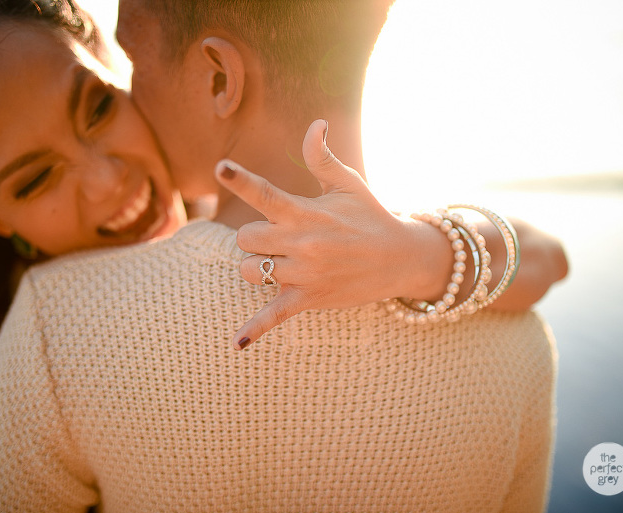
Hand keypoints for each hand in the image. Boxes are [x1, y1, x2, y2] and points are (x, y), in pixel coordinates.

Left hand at [215, 120, 450, 349]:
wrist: (401, 258)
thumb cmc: (370, 216)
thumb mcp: (348, 185)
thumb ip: (323, 158)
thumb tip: (314, 123)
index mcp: (305, 212)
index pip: (265, 193)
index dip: (241, 179)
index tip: (221, 168)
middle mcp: (300, 243)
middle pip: (245, 238)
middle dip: (253, 236)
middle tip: (275, 236)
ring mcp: (303, 273)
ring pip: (249, 270)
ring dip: (253, 267)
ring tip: (275, 262)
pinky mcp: (308, 298)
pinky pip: (273, 315)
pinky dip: (255, 329)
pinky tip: (239, 344)